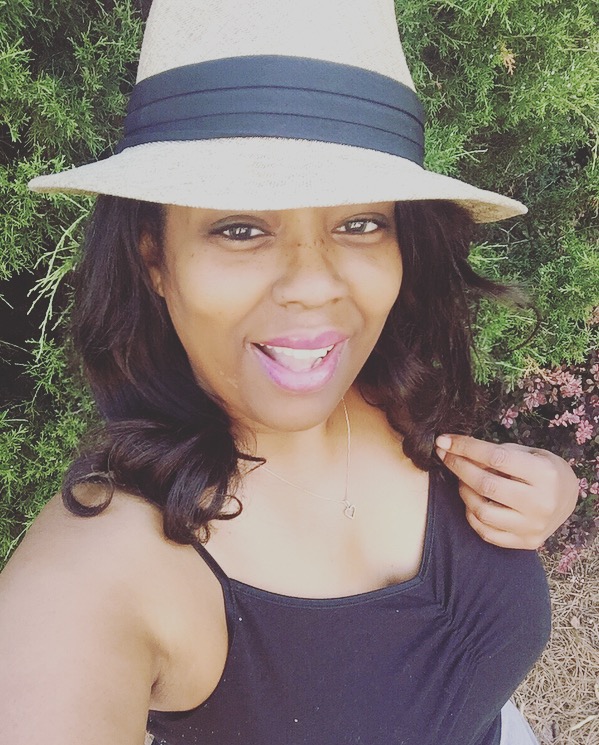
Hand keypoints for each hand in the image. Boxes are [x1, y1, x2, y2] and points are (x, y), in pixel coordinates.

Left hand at [435, 434, 578, 548]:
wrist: (568, 498)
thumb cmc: (543, 469)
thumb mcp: (528, 453)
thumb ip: (498, 453)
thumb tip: (458, 450)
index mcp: (544, 474)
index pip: (496, 458)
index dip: (466, 447)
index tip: (444, 440)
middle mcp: (540, 503)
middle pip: (486, 485)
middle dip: (459, 467)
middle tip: (445, 456)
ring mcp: (532, 526)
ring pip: (482, 511)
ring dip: (464, 492)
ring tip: (462, 479)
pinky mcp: (525, 542)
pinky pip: (486, 532)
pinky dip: (471, 515)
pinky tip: (471, 500)